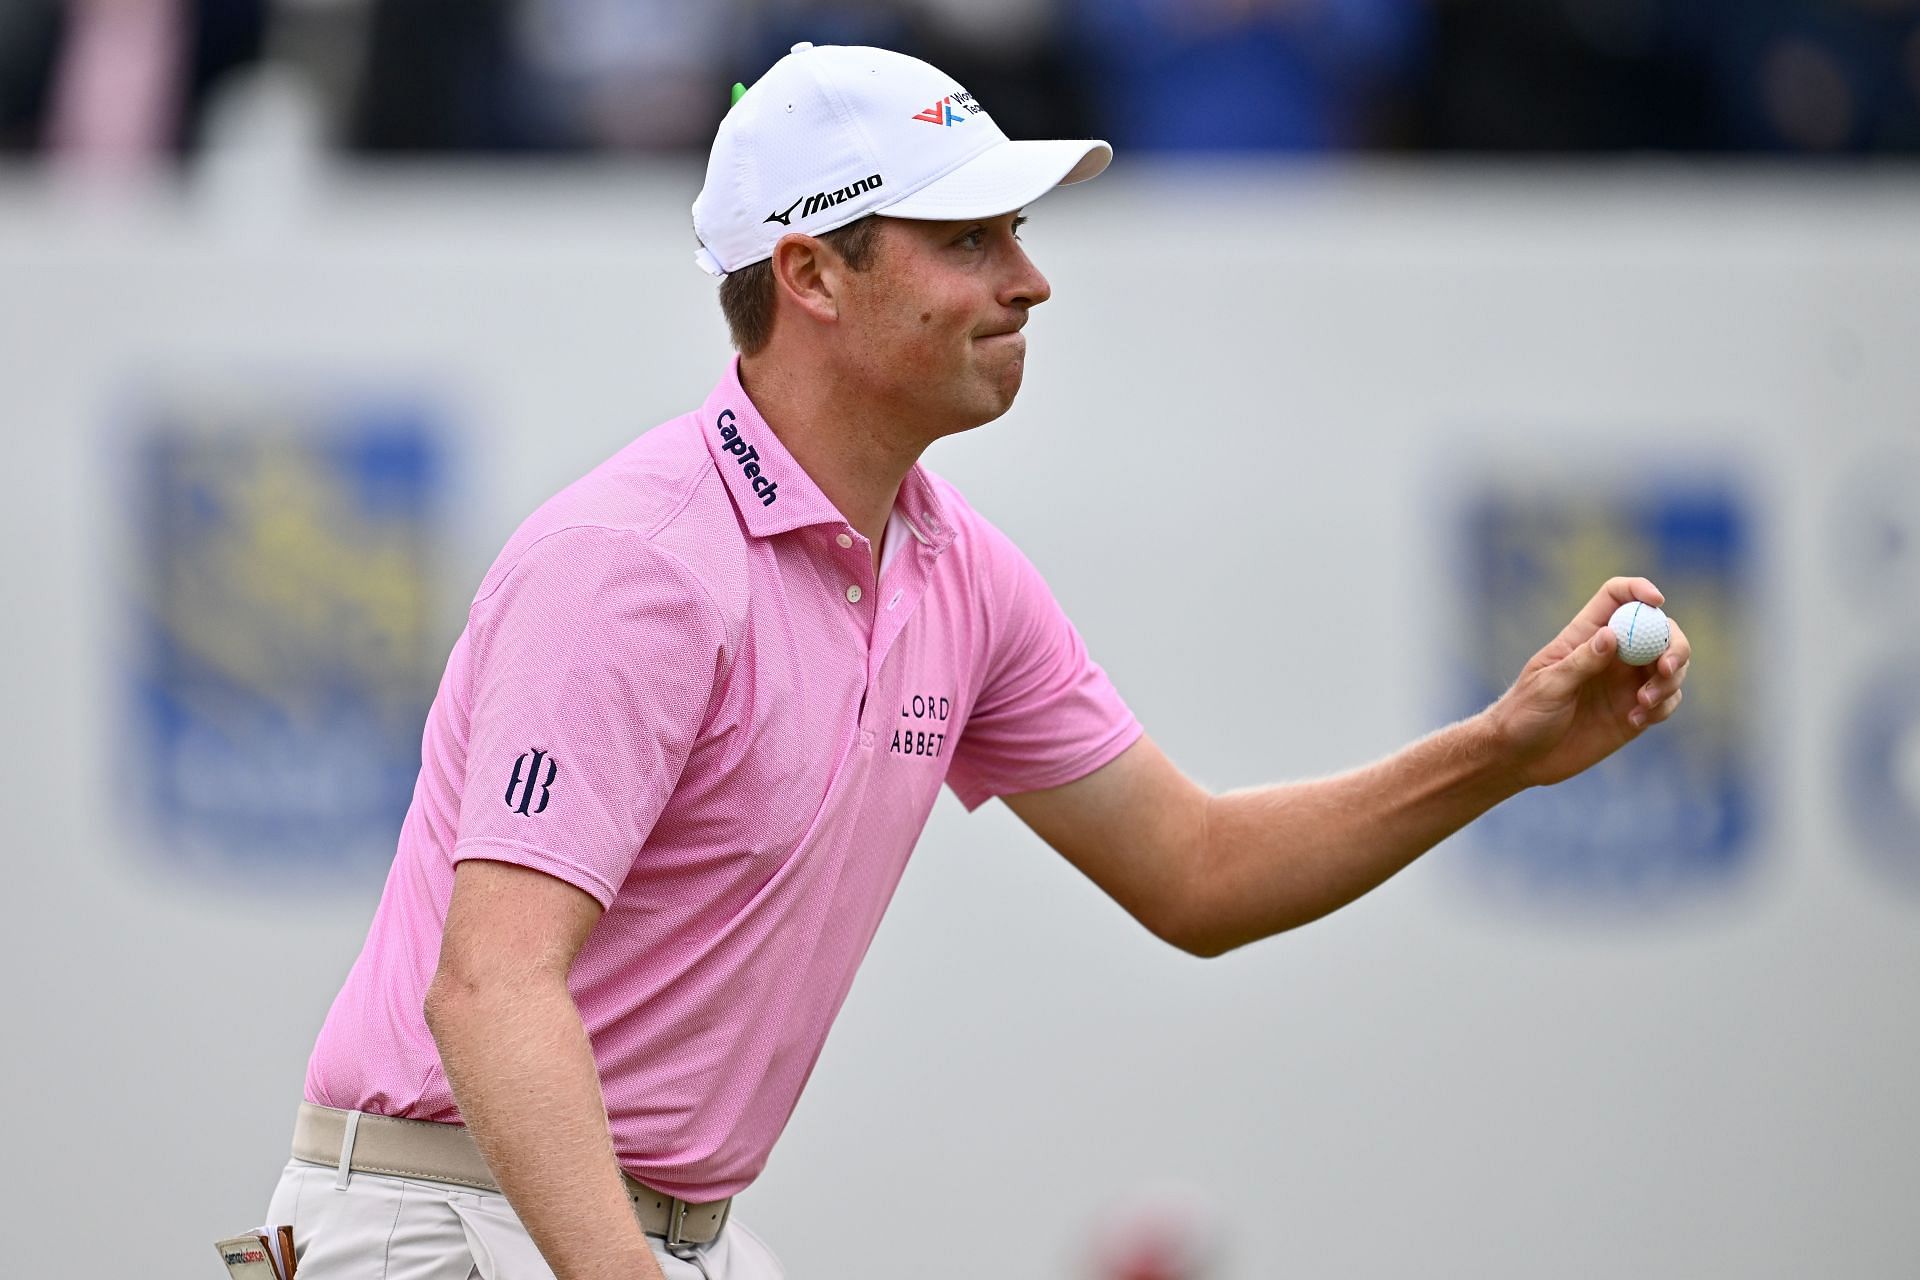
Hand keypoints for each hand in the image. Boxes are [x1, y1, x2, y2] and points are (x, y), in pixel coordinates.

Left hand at [1484, 576, 1692, 788]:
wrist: (1521, 757)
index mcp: (1584, 635)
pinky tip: (1635, 721)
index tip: (1656, 601)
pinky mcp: (1635, 710)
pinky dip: (1663, 707)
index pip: (1617, 597)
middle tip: (1666, 668)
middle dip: (1674, 644)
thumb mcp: (1548, 686)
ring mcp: (1626, 682)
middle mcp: (1612, 654)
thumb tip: (1611, 635)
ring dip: (1669, 681)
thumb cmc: (1524, 714)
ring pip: (1670, 665)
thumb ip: (1581, 662)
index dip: (1639, 590)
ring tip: (1643, 703)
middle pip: (1659, 630)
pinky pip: (1667, 699)